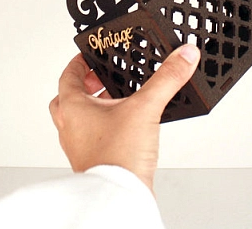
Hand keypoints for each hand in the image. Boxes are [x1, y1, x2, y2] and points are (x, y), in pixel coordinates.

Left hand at [49, 44, 200, 192]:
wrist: (118, 195)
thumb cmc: (117, 156)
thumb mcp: (146, 108)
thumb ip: (167, 79)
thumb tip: (182, 56)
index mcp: (73, 108)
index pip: (68, 76)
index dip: (79, 63)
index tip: (88, 56)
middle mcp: (70, 128)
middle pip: (69, 98)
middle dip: (86, 87)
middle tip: (101, 80)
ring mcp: (78, 147)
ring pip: (80, 120)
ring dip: (95, 108)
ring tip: (117, 103)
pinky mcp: (92, 162)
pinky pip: (92, 138)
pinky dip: (103, 129)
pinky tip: (124, 130)